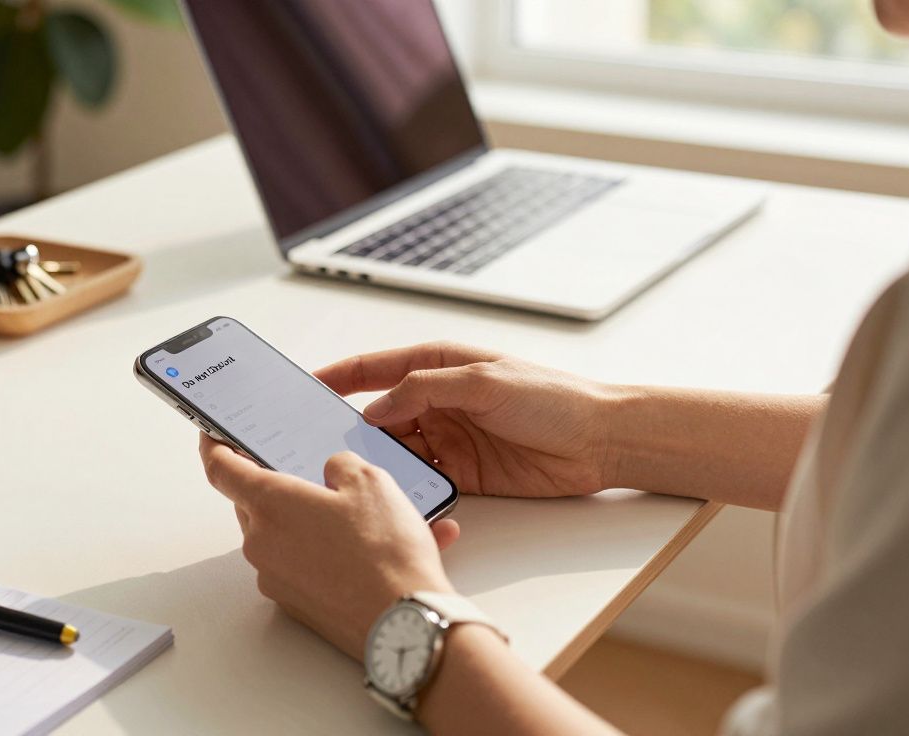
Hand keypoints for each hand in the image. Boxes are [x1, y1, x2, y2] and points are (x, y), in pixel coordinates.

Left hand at [199, 434, 458, 660]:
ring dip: (307, 523)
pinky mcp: (292, 604)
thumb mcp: (371, 482)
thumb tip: (332, 474)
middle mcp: (261, 542)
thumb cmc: (385, 554)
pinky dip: (324, 555)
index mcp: (270, 504)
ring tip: (362, 520)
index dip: (213, 447)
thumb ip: (340, 466)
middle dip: (276, 489)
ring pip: (279, 536)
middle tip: (308, 478)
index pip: (221, 469)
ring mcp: (274, 578)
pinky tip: (369, 552)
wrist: (404, 624)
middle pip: (253, 504)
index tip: (211, 437)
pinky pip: (300, 566)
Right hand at [316, 342, 616, 497]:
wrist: (601, 441)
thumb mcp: (482, 381)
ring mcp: (449, 440)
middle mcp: (439, 403)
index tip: (307, 385)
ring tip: (348, 472)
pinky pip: (422, 481)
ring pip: (396, 451)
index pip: (377, 369)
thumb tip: (375, 410)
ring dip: (377, 461)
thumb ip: (424, 391)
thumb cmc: (553, 397)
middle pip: (380, 415)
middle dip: (350, 427)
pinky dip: (404, 487)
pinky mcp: (463, 475)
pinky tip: (389, 494)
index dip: (340, 376)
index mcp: (441, 367)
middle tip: (316, 441)